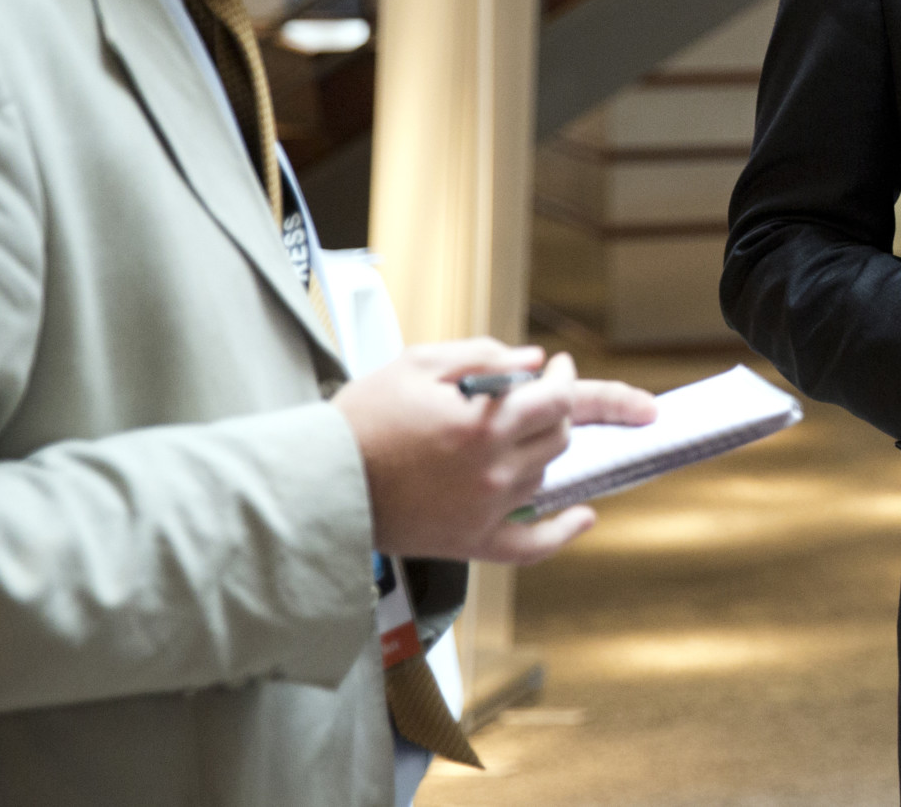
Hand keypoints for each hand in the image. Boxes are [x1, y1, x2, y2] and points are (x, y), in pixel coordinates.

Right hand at [333, 340, 658, 564]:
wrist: (319, 482)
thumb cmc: (361, 422)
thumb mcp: (418, 364)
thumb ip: (485, 355)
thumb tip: (533, 360)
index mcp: (483, 425)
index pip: (557, 399)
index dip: (564, 377)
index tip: (558, 368)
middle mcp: (492, 470)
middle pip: (557, 437)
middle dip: (552, 412)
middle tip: (537, 399)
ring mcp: (485, 511)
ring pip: (543, 476)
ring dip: (538, 452)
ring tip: (508, 437)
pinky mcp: (470, 542)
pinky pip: (531, 546)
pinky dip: (561, 533)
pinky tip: (582, 518)